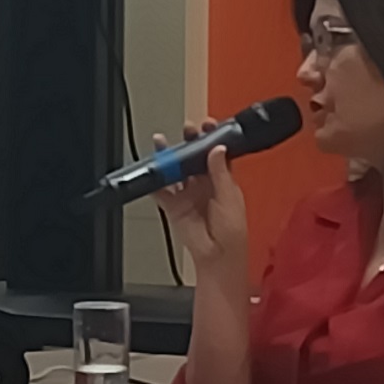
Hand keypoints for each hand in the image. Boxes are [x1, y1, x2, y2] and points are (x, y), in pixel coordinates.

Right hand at [154, 120, 248, 274]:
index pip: (215, 153)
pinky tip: (152, 169)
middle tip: (186, 130)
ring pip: (176, 170)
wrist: (218, 258)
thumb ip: (220, 172)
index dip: (211, 138)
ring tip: (162, 142)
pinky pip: (162, 191)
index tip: (207, 124)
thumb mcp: (229, 197)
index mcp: (222, 180)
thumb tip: (217, 148)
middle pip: (194, 157)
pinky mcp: (174, 206)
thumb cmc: (232, 232)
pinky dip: (155, 181)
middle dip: (190, 142)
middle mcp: (204, 184)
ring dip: (169, 156)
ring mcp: (188, 194)